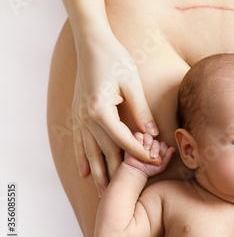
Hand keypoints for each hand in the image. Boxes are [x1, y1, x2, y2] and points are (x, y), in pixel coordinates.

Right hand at [72, 31, 159, 191]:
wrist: (91, 42)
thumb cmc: (115, 58)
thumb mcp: (132, 83)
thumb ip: (141, 111)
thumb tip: (153, 134)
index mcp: (101, 110)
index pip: (125, 140)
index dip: (141, 154)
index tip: (155, 164)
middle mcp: (86, 117)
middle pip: (105, 152)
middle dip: (119, 173)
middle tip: (128, 195)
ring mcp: (78, 117)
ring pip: (90, 152)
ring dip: (98, 174)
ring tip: (104, 194)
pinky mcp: (76, 113)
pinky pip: (79, 142)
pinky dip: (82, 158)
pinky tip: (84, 173)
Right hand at [123, 133, 174, 177]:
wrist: (136, 171)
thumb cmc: (149, 169)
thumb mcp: (161, 166)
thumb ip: (167, 157)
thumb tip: (173, 148)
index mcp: (159, 149)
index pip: (163, 145)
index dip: (161, 150)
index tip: (157, 157)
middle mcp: (152, 144)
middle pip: (156, 141)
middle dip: (155, 148)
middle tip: (152, 156)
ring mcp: (143, 142)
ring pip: (148, 136)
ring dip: (148, 142)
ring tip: (146, 150)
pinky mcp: (135, 140)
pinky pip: (138, 135)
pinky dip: (140, 138)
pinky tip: (140, 145)